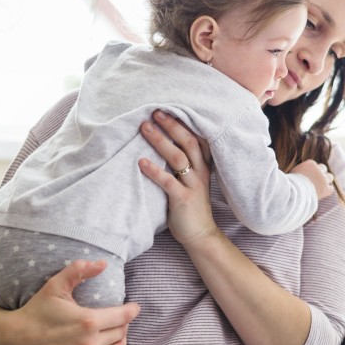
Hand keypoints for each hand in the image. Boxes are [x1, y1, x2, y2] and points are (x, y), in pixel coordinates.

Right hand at [0, 260, 139, 344]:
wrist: (16, 338)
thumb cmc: (37, 310)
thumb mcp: (55, 285)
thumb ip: (79, 271)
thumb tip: (103, 263)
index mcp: (88, 321)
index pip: (124, 316)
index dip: (132, 310)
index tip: (133, 308)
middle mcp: (89, 344)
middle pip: (122, 333)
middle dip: (122, 324)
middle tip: (116, 319)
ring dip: (120, 342)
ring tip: (113, 334)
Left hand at [138, 110, 218, 246]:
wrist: (201, 236)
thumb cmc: (191, 208)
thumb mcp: (191, 182)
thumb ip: (183, 166)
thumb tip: (162, 147)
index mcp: (203, 167)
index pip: (197, 139)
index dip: (184, 123)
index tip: (169, 109)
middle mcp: (201, 173)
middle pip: (188, 142)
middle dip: (171, 126)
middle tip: (155, 112)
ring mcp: (193, 186)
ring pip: (178, 157)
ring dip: (160, 141)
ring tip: (145, 128)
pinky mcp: (183, 199)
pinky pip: (168, 182)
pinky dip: (154, 170)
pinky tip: (141, 162)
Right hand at [290, 160, 333, 199]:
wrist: (295, 192)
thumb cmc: (290, 184)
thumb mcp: (292, 173)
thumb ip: (298, 171)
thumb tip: (297, 174)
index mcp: (310, 163)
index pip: (314, 164)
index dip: (312, 170)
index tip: (308, 175)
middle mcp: (318, 169)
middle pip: (323, 168)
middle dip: (320, 173)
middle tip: (315, 180)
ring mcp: (323, 179)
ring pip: (329, 177)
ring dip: (325, 181)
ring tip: (319, 186)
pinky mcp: (325, 189)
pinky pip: (331, 188)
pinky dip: (327, 190)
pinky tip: (322, 193)